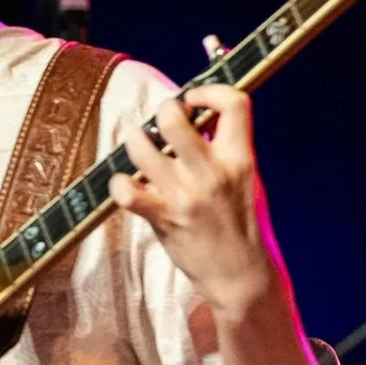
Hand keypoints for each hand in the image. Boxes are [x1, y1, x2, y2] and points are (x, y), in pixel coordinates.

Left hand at [109, 86, 284, 317]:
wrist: (240, 273)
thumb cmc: (240, 223)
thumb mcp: (246, 179)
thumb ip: (226, 148)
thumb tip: (201, 116)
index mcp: (240, 158)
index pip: (235, 103)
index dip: (209, 90)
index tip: (194, 99)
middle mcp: (213, 172)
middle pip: (175, 119)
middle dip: (162, 110)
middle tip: (159, 120)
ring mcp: (187, 195)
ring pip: (143, 149)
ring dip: (133, 139)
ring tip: (135, 141)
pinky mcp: (165, 219)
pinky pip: (128, 193)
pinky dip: (118, 185)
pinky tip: (123, 183)